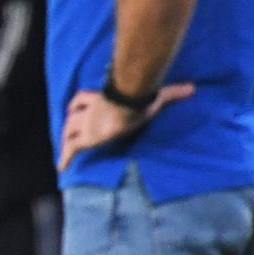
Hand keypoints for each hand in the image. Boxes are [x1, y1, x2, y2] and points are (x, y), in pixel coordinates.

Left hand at [56, 84, 192, 171]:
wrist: (126, 103)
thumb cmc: (138, 98)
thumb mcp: (156, 95)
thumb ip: (172, 92)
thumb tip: (192, 88)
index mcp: (103, 100)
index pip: (85, 98)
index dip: (81, 102)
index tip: (77, 106)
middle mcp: (90, 112)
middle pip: (73, 114)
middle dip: (70, 120)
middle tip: (68, 128)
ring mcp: (86, 125)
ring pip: (68, 130)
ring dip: (65, 138)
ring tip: (65, 148)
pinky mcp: (85, 139)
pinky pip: (71, 150)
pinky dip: (65, 158)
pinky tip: (61, 166)